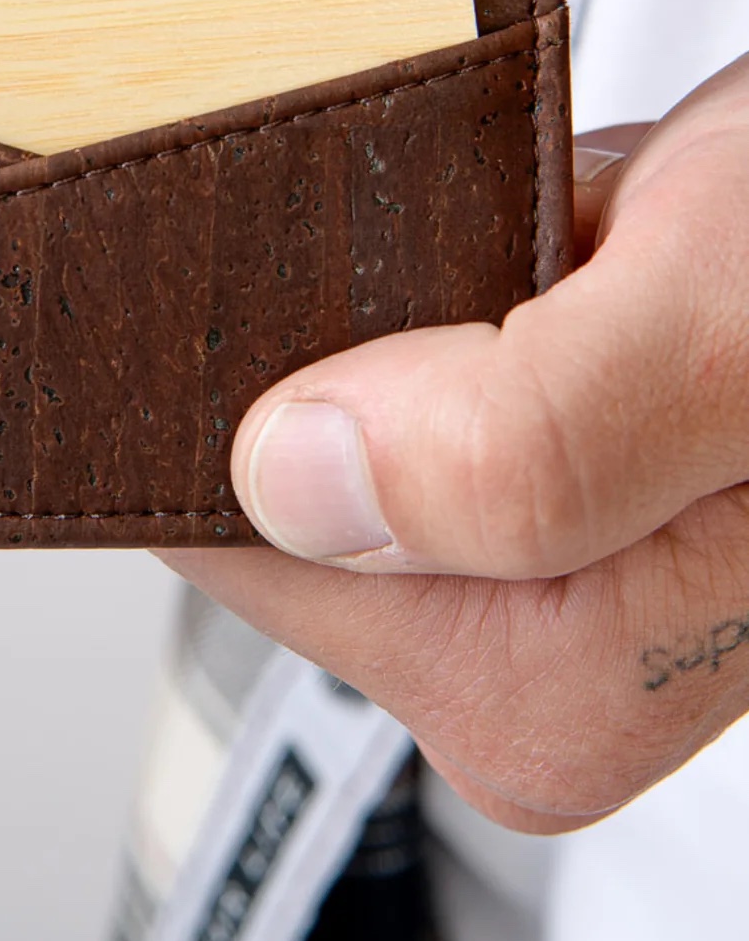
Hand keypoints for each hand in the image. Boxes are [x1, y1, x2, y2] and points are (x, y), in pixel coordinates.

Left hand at [163, 60, 748, 833]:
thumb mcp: (725, 330)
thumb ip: (528, 442)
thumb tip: (296, 483)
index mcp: (539, 693)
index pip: (242, 547)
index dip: (240, 395)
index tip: (290, 274)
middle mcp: (530, 672)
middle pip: (283, 487)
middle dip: (335, 341)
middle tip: (479, 252)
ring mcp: (538, 586)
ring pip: (344, 422)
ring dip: (392, 304)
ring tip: (529, 248)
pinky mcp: (553, 497)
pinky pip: (405, 382)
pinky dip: (437, 291)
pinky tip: (543, 255)